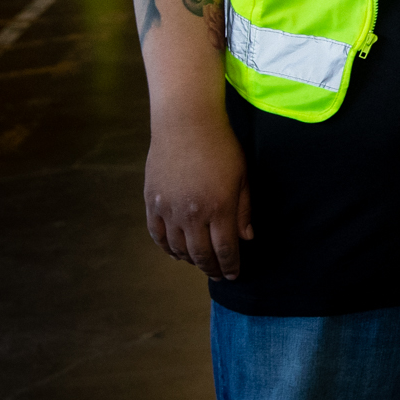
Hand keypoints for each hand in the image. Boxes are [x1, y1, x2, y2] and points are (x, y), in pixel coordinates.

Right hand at [145, 108, 252, 279]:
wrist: (186, 124)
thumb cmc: (222, 146)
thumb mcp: (243, 176)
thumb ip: (244, 210)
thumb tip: (247, 238)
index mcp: (219, 208)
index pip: (225, 249)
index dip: (230, 266)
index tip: (234, 275)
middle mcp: (192, 214)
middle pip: (201, 254)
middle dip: (212, 269)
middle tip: (219, 275)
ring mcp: (169, 210)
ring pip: (178, 248)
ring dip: (190, 260)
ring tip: (200, 263)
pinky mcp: (152, 203)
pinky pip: (157, 235)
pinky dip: (167, 248)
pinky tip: (176, 253)